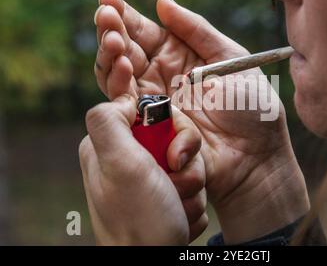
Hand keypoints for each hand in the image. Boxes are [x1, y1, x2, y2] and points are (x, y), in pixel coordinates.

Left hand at [79, 94, 206, 244]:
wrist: (154, 262)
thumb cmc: (138, 219)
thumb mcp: (118, 163)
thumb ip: (108, 120)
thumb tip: (123, 100)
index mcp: (112, 145)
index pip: (150, 113)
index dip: (169, 129)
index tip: (172, 153)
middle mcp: (129, 160)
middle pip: (176, 139)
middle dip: (186, 164)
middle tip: (174, 184)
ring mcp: (150, 180)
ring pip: (190, 164)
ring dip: (192, 188)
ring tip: (176, 207)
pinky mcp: (167, 197)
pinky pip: (194, 187)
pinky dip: (192, 204)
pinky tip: (178, 217)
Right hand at [94, 0, 308, 242]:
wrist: (257, 157)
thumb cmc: (253, 108)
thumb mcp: (231, 58)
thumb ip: (197, 31)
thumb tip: (162, 1)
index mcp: (182, 57)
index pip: (146, 32)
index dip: (126, 15)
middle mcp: (162, 78)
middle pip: (126, 51)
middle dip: (112, 30)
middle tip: (105, 14)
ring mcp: (152, 103)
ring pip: (117, 75)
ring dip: (110, 54)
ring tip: (114, 38)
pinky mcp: (148, 128)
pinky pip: (123, 103)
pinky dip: (116, 83)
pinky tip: (121, 64)